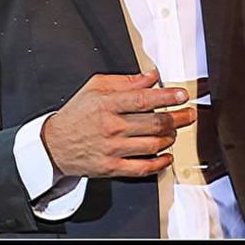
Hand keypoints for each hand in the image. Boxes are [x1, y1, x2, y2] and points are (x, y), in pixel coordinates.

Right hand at [41, 70, 194, 177]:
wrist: (55, 144)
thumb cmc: (76, 113)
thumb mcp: (95, 87)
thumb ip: (125, 81)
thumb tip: (150, 77)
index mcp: (107, 104)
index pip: (143, 99)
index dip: (166, 97)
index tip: (181, 95)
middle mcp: (112, 127)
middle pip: (153, 123)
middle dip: (177, 118)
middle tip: (189, 114)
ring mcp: (113, 149)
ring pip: (152, 144)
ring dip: (170, 137)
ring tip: (175, 131)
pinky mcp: (113, 167)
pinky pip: (143, 167)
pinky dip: (160, 162)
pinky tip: (167, 156)